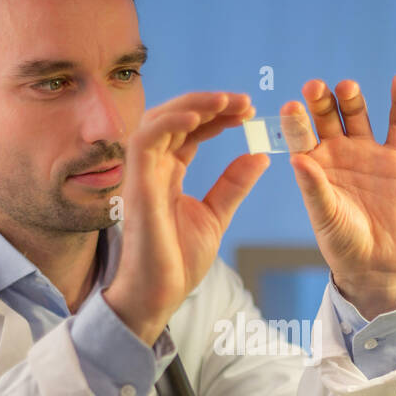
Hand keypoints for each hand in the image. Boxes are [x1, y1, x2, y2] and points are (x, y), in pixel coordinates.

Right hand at [103, 92, 270, 344]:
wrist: (160, 294)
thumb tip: (258, 157)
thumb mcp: (216, 216)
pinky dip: (169, 122)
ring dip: (192, 104)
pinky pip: (145, 141)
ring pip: (159, 120)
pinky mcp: (137, 185)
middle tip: (244, 102)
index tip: (248, 111)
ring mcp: (143, 174)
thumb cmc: (178, 260)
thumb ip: (233, 184)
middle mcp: (154, 167)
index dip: (218, 115)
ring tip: (226, 101)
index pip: (191, 130)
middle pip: (176, 117)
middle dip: (209, 103)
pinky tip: (198, 117)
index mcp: (170, 172)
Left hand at [285, 74, 395, 319]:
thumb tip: (296, 159)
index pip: (301, 135)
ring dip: (352, 98)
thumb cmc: (342, 241)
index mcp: (314, 164)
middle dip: (320, 101)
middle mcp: (338, 151)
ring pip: (358, 114)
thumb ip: (313, 187)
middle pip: (327, 117)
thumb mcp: (325, 216)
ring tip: (347, 87)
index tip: (290, 107)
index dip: (296, 122)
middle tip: (314, 87)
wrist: (376, 260)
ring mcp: (367, 151)